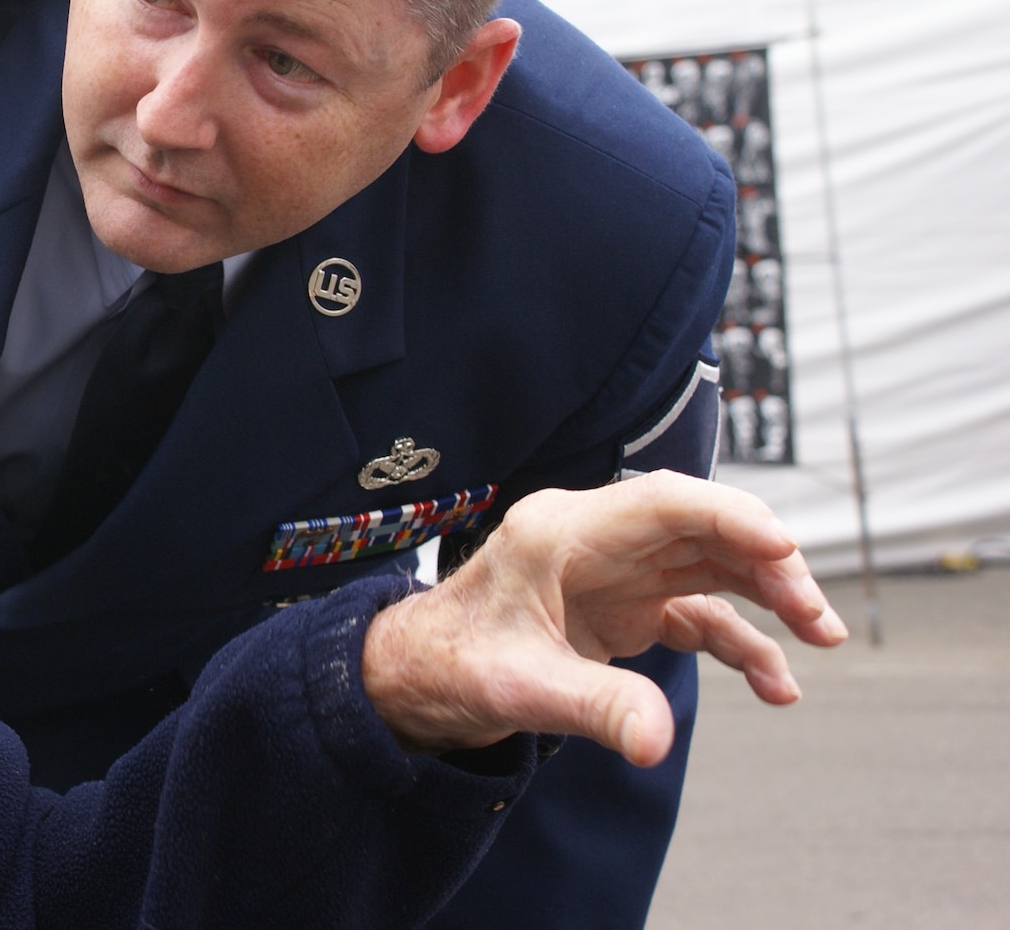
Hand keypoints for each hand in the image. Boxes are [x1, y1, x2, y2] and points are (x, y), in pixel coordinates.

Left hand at [360, 471, 847, 766]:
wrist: (419, 677)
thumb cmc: (452, 664)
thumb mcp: (517, 688)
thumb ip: (590, 707)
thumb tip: (655, 741)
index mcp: (560, 531)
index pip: (661, 501)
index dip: (729, 514)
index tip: (785, 544)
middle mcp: (595, 539)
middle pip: (701, 529)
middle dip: (768, 563)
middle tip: (816, 617)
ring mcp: (615, 570)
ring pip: (711, 565)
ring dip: (768, 596)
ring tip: (822, 638)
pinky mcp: (625, 606)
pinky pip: (698, 613)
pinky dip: (741, 641)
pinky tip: (778, 684)